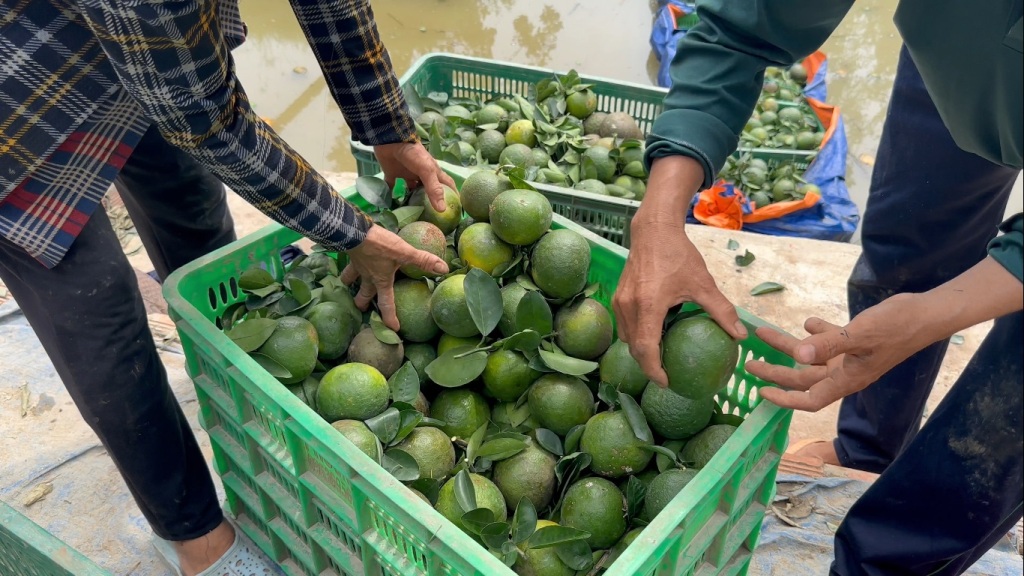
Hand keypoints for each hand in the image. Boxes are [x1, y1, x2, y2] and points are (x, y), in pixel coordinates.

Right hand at [341, 225, 448, 329]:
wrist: (354, 232)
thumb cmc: (380, 246)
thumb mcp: (404, 253)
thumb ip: (423, 261)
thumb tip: (443, 269)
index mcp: (381, 281)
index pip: (386, 304)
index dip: (390, 318)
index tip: (393, 329)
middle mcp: (368, 277)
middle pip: (362, 296)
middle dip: (362, 304)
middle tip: (363, 309)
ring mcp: (357, 267)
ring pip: (350, 281)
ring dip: (351, 286)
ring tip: (351, 287)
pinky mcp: (351, 255)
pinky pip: (349, 265)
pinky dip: (350, 268)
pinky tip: (354, 262)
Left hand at [374, 142, 455, 211]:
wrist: (390, 139)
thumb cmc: (412, 154)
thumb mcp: (426, 171)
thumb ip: (434, 189)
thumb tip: (442, 210)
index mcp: (433, 172)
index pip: (447, 185)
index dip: (453, 196)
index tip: (458, 210)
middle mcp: (422, 175)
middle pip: (429, 191)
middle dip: (432, 203)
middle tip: (433, 219)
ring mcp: (407, 175)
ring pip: (412, 191)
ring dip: (412, 201)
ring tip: (413, 216)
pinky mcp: (393, 175)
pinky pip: (392, 187)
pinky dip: (392, 196)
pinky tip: (392, 207)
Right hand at [612, 156, 747, 386]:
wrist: (653, 229)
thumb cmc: (678, 255)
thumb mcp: (703, 283)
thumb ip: (721, 311)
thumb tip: (741, 336)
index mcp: (648, 306)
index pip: (646, 349)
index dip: (655, 370)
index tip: (667, 382)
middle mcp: (629, 306)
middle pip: (633, 347)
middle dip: (647, 365)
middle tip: (666, 374)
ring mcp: (620, 301)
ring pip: (627, 337)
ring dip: (641, 350)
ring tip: (660, 357)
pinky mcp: (619, 296)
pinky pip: (625, 324)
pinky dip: (637, 334)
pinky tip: (654, 333)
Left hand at [747, 294, 928, 411]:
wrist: (926, 313)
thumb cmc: (896, 326)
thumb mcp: (858, 335)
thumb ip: (827, 344)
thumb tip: (798, 355)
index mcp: (847, 379)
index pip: (809, 399)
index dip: (784, 399)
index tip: (760, 393)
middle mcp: (846, 372)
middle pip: (803, 378)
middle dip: (776, 371)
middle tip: (750, 363)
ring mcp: (851, 357)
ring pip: (812, 356)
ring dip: (789, 346)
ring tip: (764, 332)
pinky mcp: (856, 340)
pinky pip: (830, 340)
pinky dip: (816, 333)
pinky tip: (807, 322)